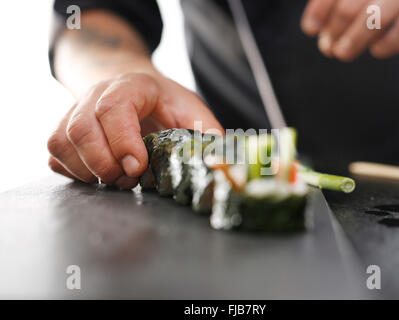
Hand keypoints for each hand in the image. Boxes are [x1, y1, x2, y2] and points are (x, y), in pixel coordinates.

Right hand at [47, 72, 223, 188]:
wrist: (131, 87)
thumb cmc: (163, 103)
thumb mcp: (191, 110)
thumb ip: (206, 132)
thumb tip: (219, 161)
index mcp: (129, 87)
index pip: (113, 109)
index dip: (122, 141)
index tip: (137, 168)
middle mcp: (95, 95)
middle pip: (81, 129)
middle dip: (105, 165)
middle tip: (129, 180)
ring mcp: (74, 112)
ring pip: (61, 143)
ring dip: (88, 172)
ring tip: (116, 180)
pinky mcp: (63, 131)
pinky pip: (54, 155)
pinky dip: (74, 173)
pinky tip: (97, 175)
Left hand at [301, 0, 398, 60]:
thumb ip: (339, 2)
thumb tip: (320, 32)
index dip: (319, 10)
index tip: (311, 27)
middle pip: (350, 6)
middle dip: (334, 31)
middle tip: (329, 46)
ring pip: (375, 19)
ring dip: (354, 41)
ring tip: (343, 52)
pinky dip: (386, 45)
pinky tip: (376, 49)